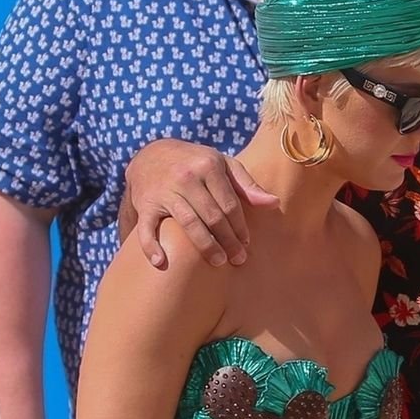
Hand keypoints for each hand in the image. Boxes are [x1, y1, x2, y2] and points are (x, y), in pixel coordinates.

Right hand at [119, 139, 277, 269]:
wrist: (151, 155)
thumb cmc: (195, 163)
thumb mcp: (222, 165)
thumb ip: (247, 185)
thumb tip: (274, 204)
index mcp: (208, 166)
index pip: (229, 203)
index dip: (240, 226)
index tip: (246, 244)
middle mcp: (186, 177)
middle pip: (212, 215)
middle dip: (228, 240)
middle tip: (238, 259)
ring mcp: (164, 191)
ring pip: (188, 223)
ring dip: (205, 246)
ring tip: (218, 263)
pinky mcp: (145, 204)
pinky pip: (147, 228)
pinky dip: (151, 246)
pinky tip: (162, 263)